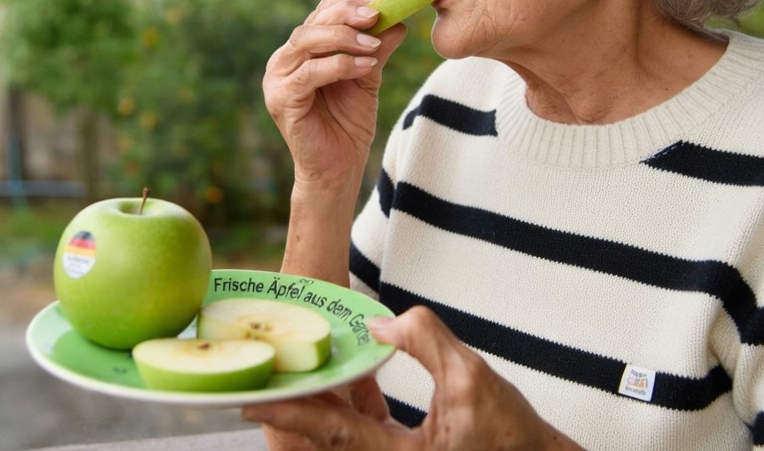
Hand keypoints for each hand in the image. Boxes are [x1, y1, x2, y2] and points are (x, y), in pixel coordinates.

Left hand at [243, 306, 583, 450]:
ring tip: (287, 380)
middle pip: (324, 439)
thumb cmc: (512, 434)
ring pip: (340, 438)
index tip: (251, 400)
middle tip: (255, 385)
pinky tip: (340, 383)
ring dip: (315, 410)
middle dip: (290, 412)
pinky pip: (360, 435)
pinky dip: (344, 410)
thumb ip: (423, 341)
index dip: (290, 412)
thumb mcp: (470, 377)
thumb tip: (379, 324)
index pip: (330, 432)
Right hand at [263, 0, 406, 193]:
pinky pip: (308, 73)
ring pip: (307, 41)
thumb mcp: (369, 77)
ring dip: (344, 37)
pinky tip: (366, 67)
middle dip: (348, 14)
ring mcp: (278, 79)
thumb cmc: (349, 122)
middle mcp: (285, 59)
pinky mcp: (281, 100)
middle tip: (378, 15)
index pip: (324, 10)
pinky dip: (339, 65)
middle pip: (314, 21)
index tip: (384, 2)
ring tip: (374, 44)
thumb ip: (377, 49)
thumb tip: (399, 20)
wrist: (338, 168)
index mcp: (304, 48)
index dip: (352, 1)